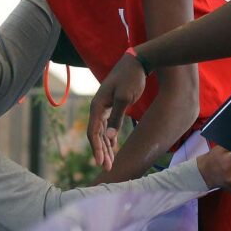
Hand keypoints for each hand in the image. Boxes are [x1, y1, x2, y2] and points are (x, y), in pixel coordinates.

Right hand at [87, 54, 148, 170]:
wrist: (137, 62)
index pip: (93, 132)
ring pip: (101, 131)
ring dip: (105, 147)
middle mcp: (98, 107)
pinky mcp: (111, 106)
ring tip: (110, 162)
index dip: (96, 148)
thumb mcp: (124, 98)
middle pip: (96, 134)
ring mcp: (104, 107)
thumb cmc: (131, 78)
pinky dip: (110, 137)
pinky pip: (107, 126)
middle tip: (108, 168)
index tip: (100, 163)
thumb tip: (108, 137)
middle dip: (101, 152)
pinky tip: (113, 147)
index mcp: (97, 105)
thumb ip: (116, 117)